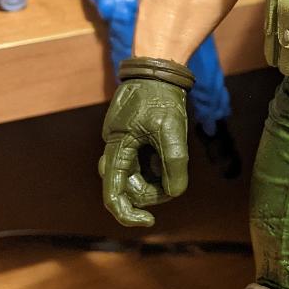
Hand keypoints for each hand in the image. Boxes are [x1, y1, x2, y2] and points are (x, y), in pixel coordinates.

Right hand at [99, 77, 188, 226]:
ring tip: (173, 159)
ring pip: (136, 174)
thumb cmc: (162, 95)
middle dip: (151, 192)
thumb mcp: (172, 129)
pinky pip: (141, 161)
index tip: (149, 221)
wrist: (158, 67)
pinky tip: (168, 150)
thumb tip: (174, 192)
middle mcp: (115, 147)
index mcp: (117, 147)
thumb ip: (174, 162)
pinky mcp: (132, 137)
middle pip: (127, 186)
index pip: (113, 193)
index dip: (127, 213)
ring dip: (155, 178)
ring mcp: (123, 143)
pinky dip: (156, 164)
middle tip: (175, 183)